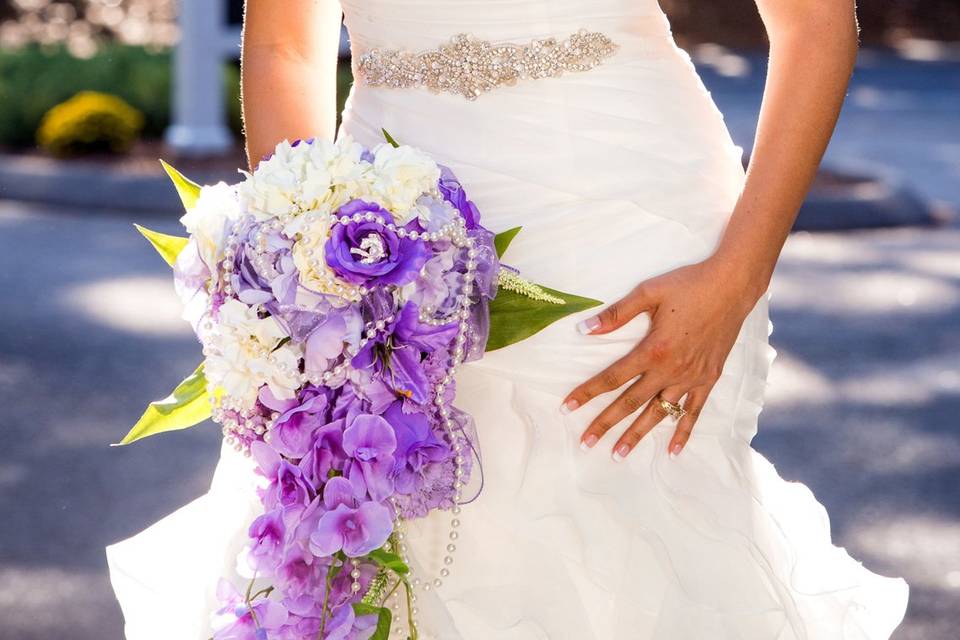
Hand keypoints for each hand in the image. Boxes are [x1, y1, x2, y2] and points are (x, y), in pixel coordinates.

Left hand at [561, 257, 761, 460]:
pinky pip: (693, 412)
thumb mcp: (648, 293)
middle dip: (605, 424)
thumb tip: (584, 329)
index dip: (587, 393)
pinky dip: (683, 432)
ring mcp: (691, 378)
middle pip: (630, 403)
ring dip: (637, 435)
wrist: (732, 287)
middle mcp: (670, 370)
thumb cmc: (688, 285)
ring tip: (618, 454)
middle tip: (586, 442)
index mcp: (652, 350)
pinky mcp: (709, 379)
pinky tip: (672, 451)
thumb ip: (616, 314)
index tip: (567, 407)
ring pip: (659, 413)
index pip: (612, 378)